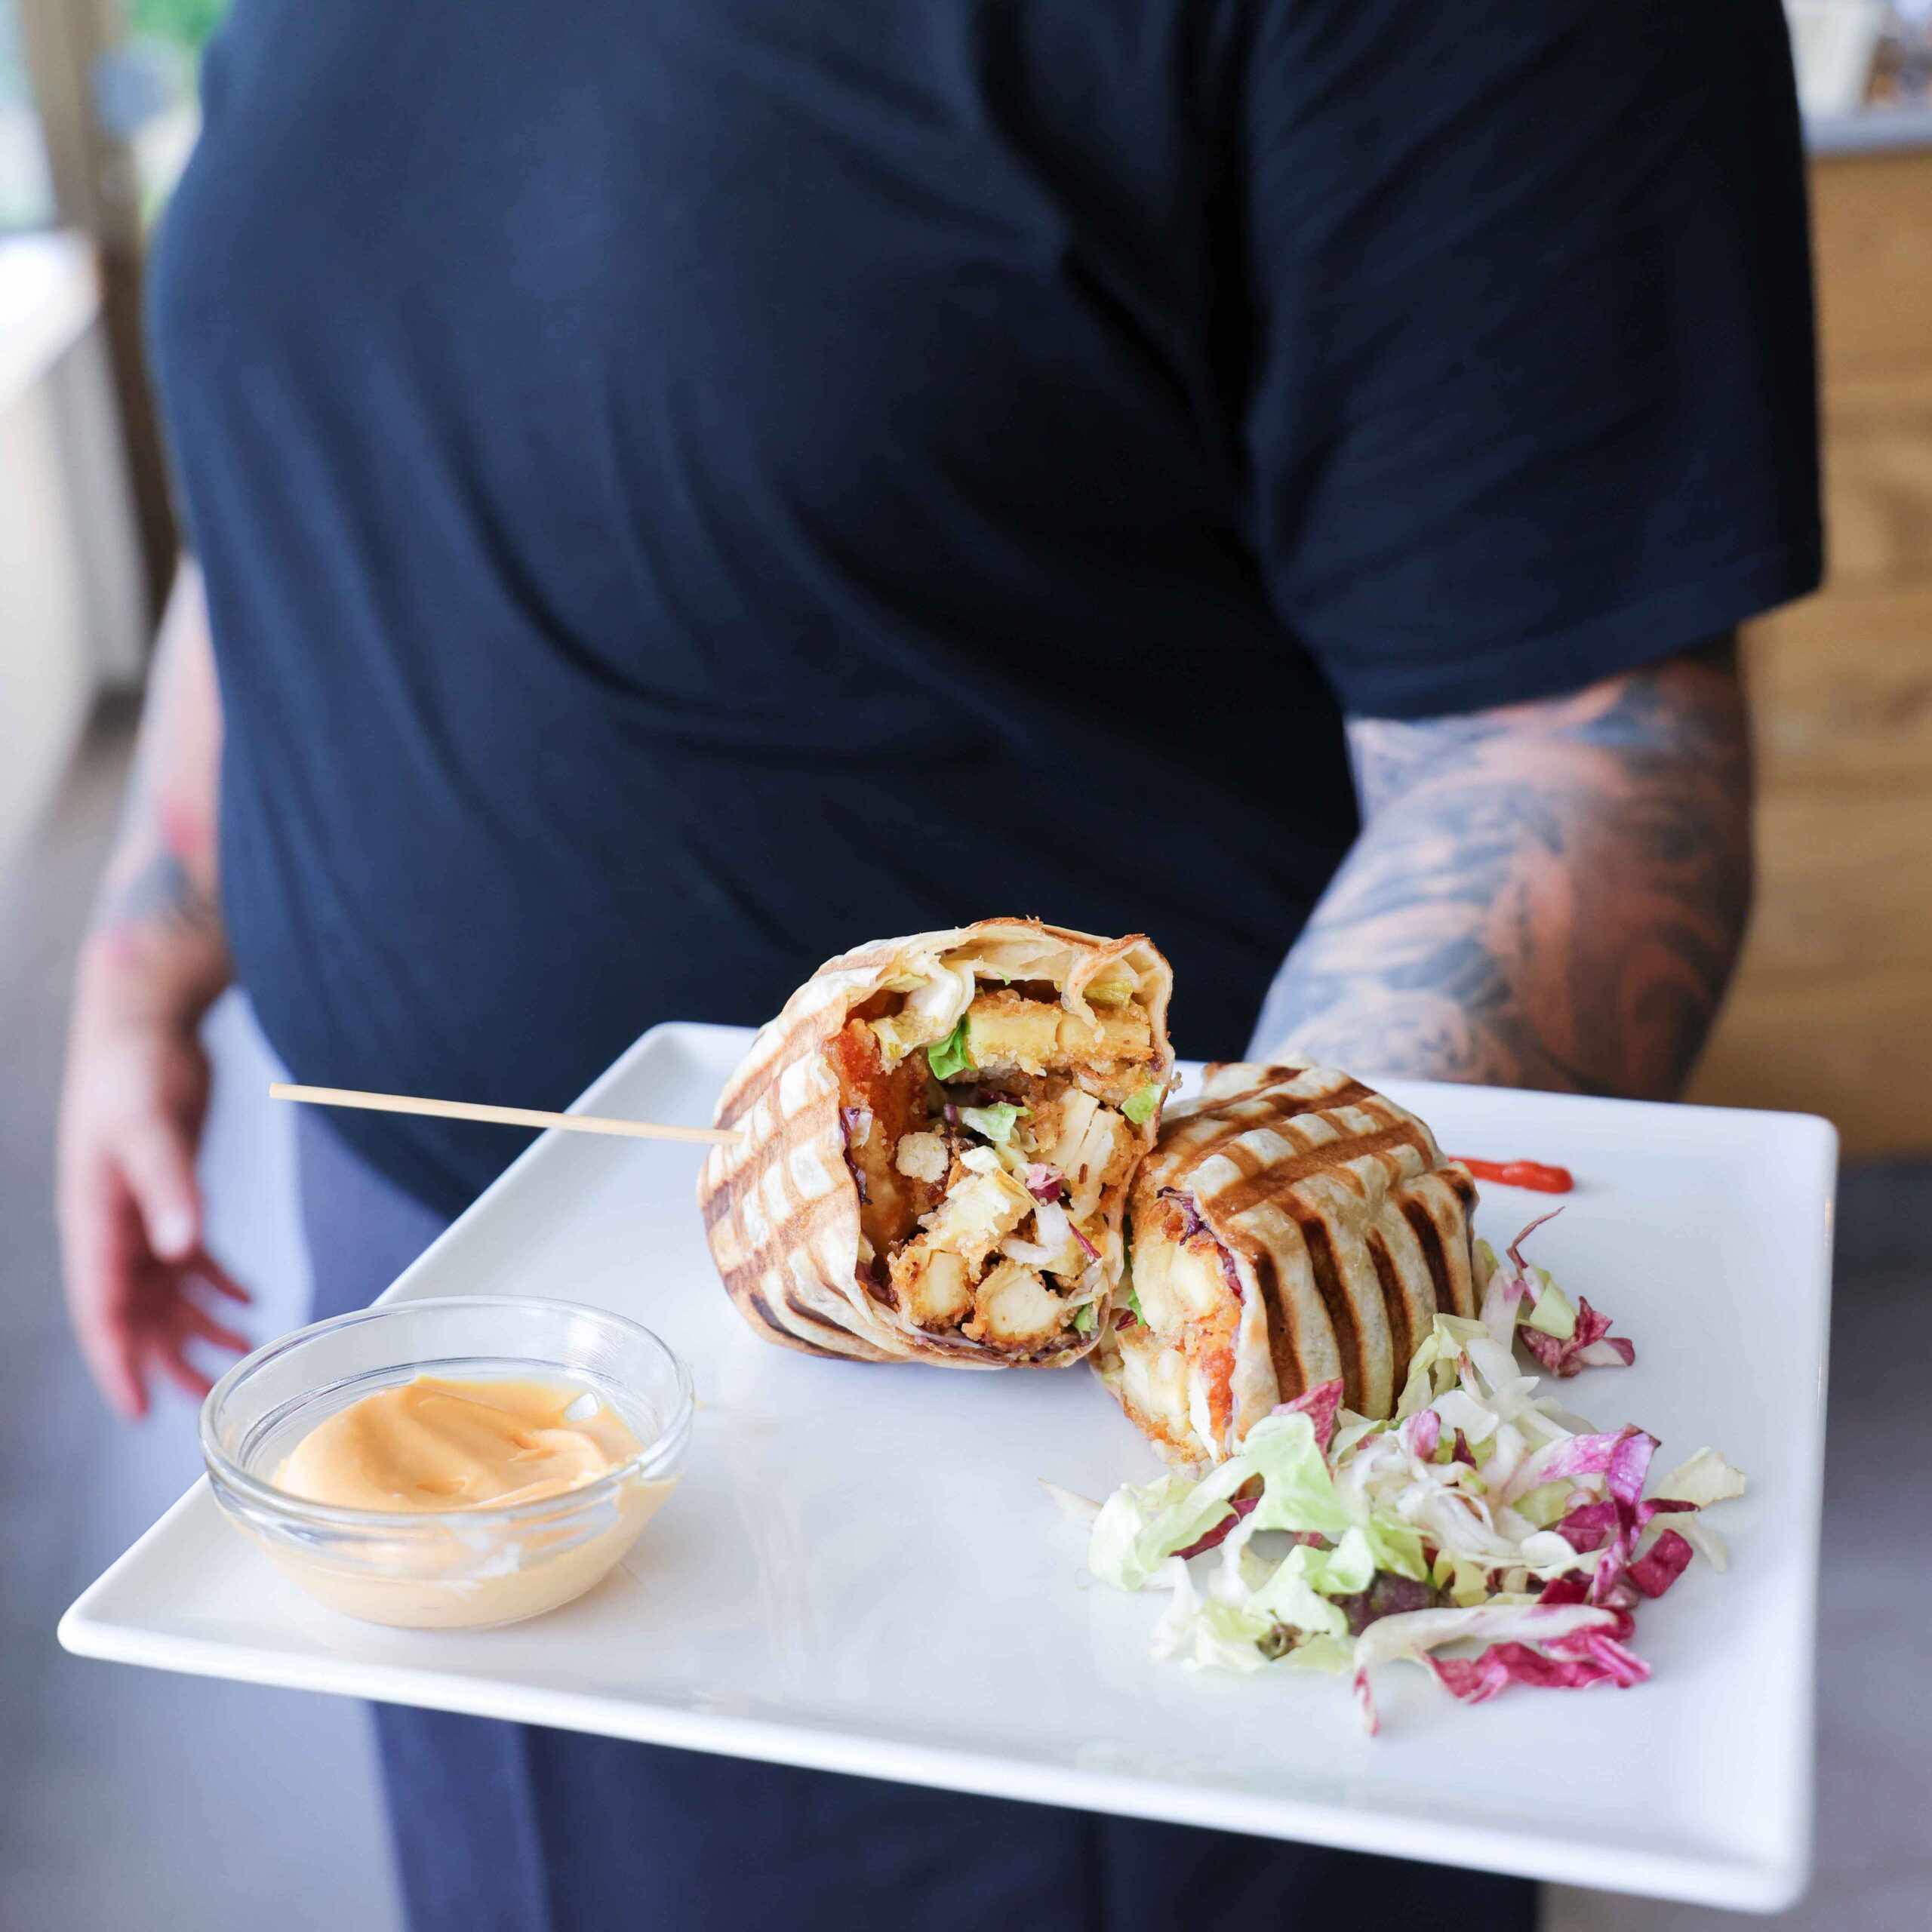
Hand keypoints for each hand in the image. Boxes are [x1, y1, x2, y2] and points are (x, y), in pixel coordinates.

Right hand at [57, 985, 251, 1417]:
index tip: (138, 1407)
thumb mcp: (150, 1129)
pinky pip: (189, 1256)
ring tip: (243, 1353)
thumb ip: (170, 1189)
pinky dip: (216, 1281)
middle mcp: (114, 1226)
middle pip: (136, 1313)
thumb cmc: (131, 1070)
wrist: (143, 1021)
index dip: (119, 1361)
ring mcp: (140, 1212)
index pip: (102, 1310)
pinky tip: (248, 1301)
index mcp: (95, 1221)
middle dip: (166, 1357)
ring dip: (200, 1324)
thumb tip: (181, 1249)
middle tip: (205, 1400)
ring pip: (166, 1290)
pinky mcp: (169, 1192)